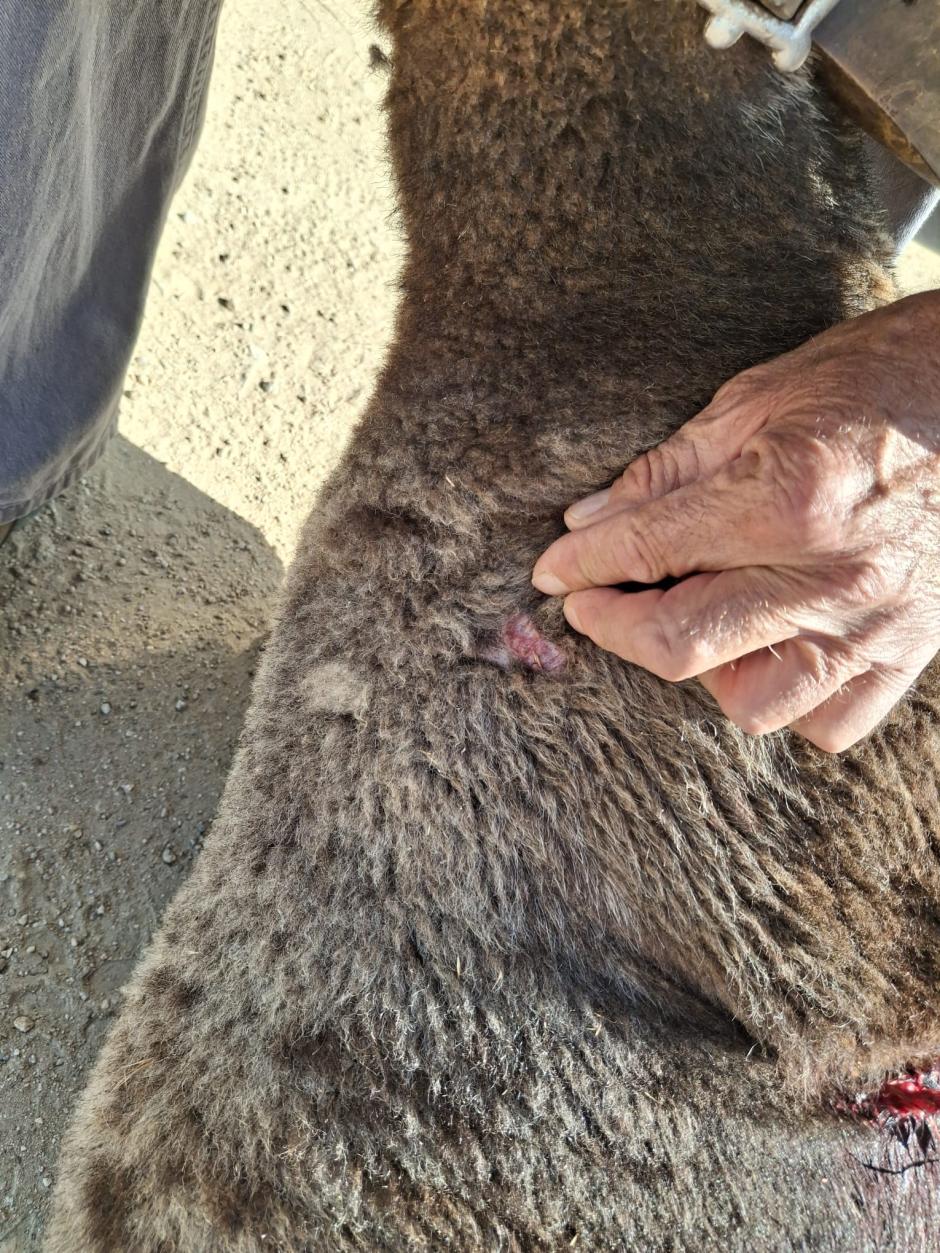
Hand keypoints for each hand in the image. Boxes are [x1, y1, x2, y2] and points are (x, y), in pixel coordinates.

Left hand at [532, 292, 939, 751]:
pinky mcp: (910, 649)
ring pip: (752, 702)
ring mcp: (875, 622)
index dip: (581, 565)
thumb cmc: (875, 377)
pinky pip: (828, 721)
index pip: (648, 550)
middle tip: (589, 603)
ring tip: (699, 620)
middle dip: (613, 626)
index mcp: (788, 497)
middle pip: (681, 644)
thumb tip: (589, 520)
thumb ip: (667, 469)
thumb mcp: (758, 397)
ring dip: (705, 670)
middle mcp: (830, 574)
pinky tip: (771, 649)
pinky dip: (787, 699)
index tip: (551, 571)